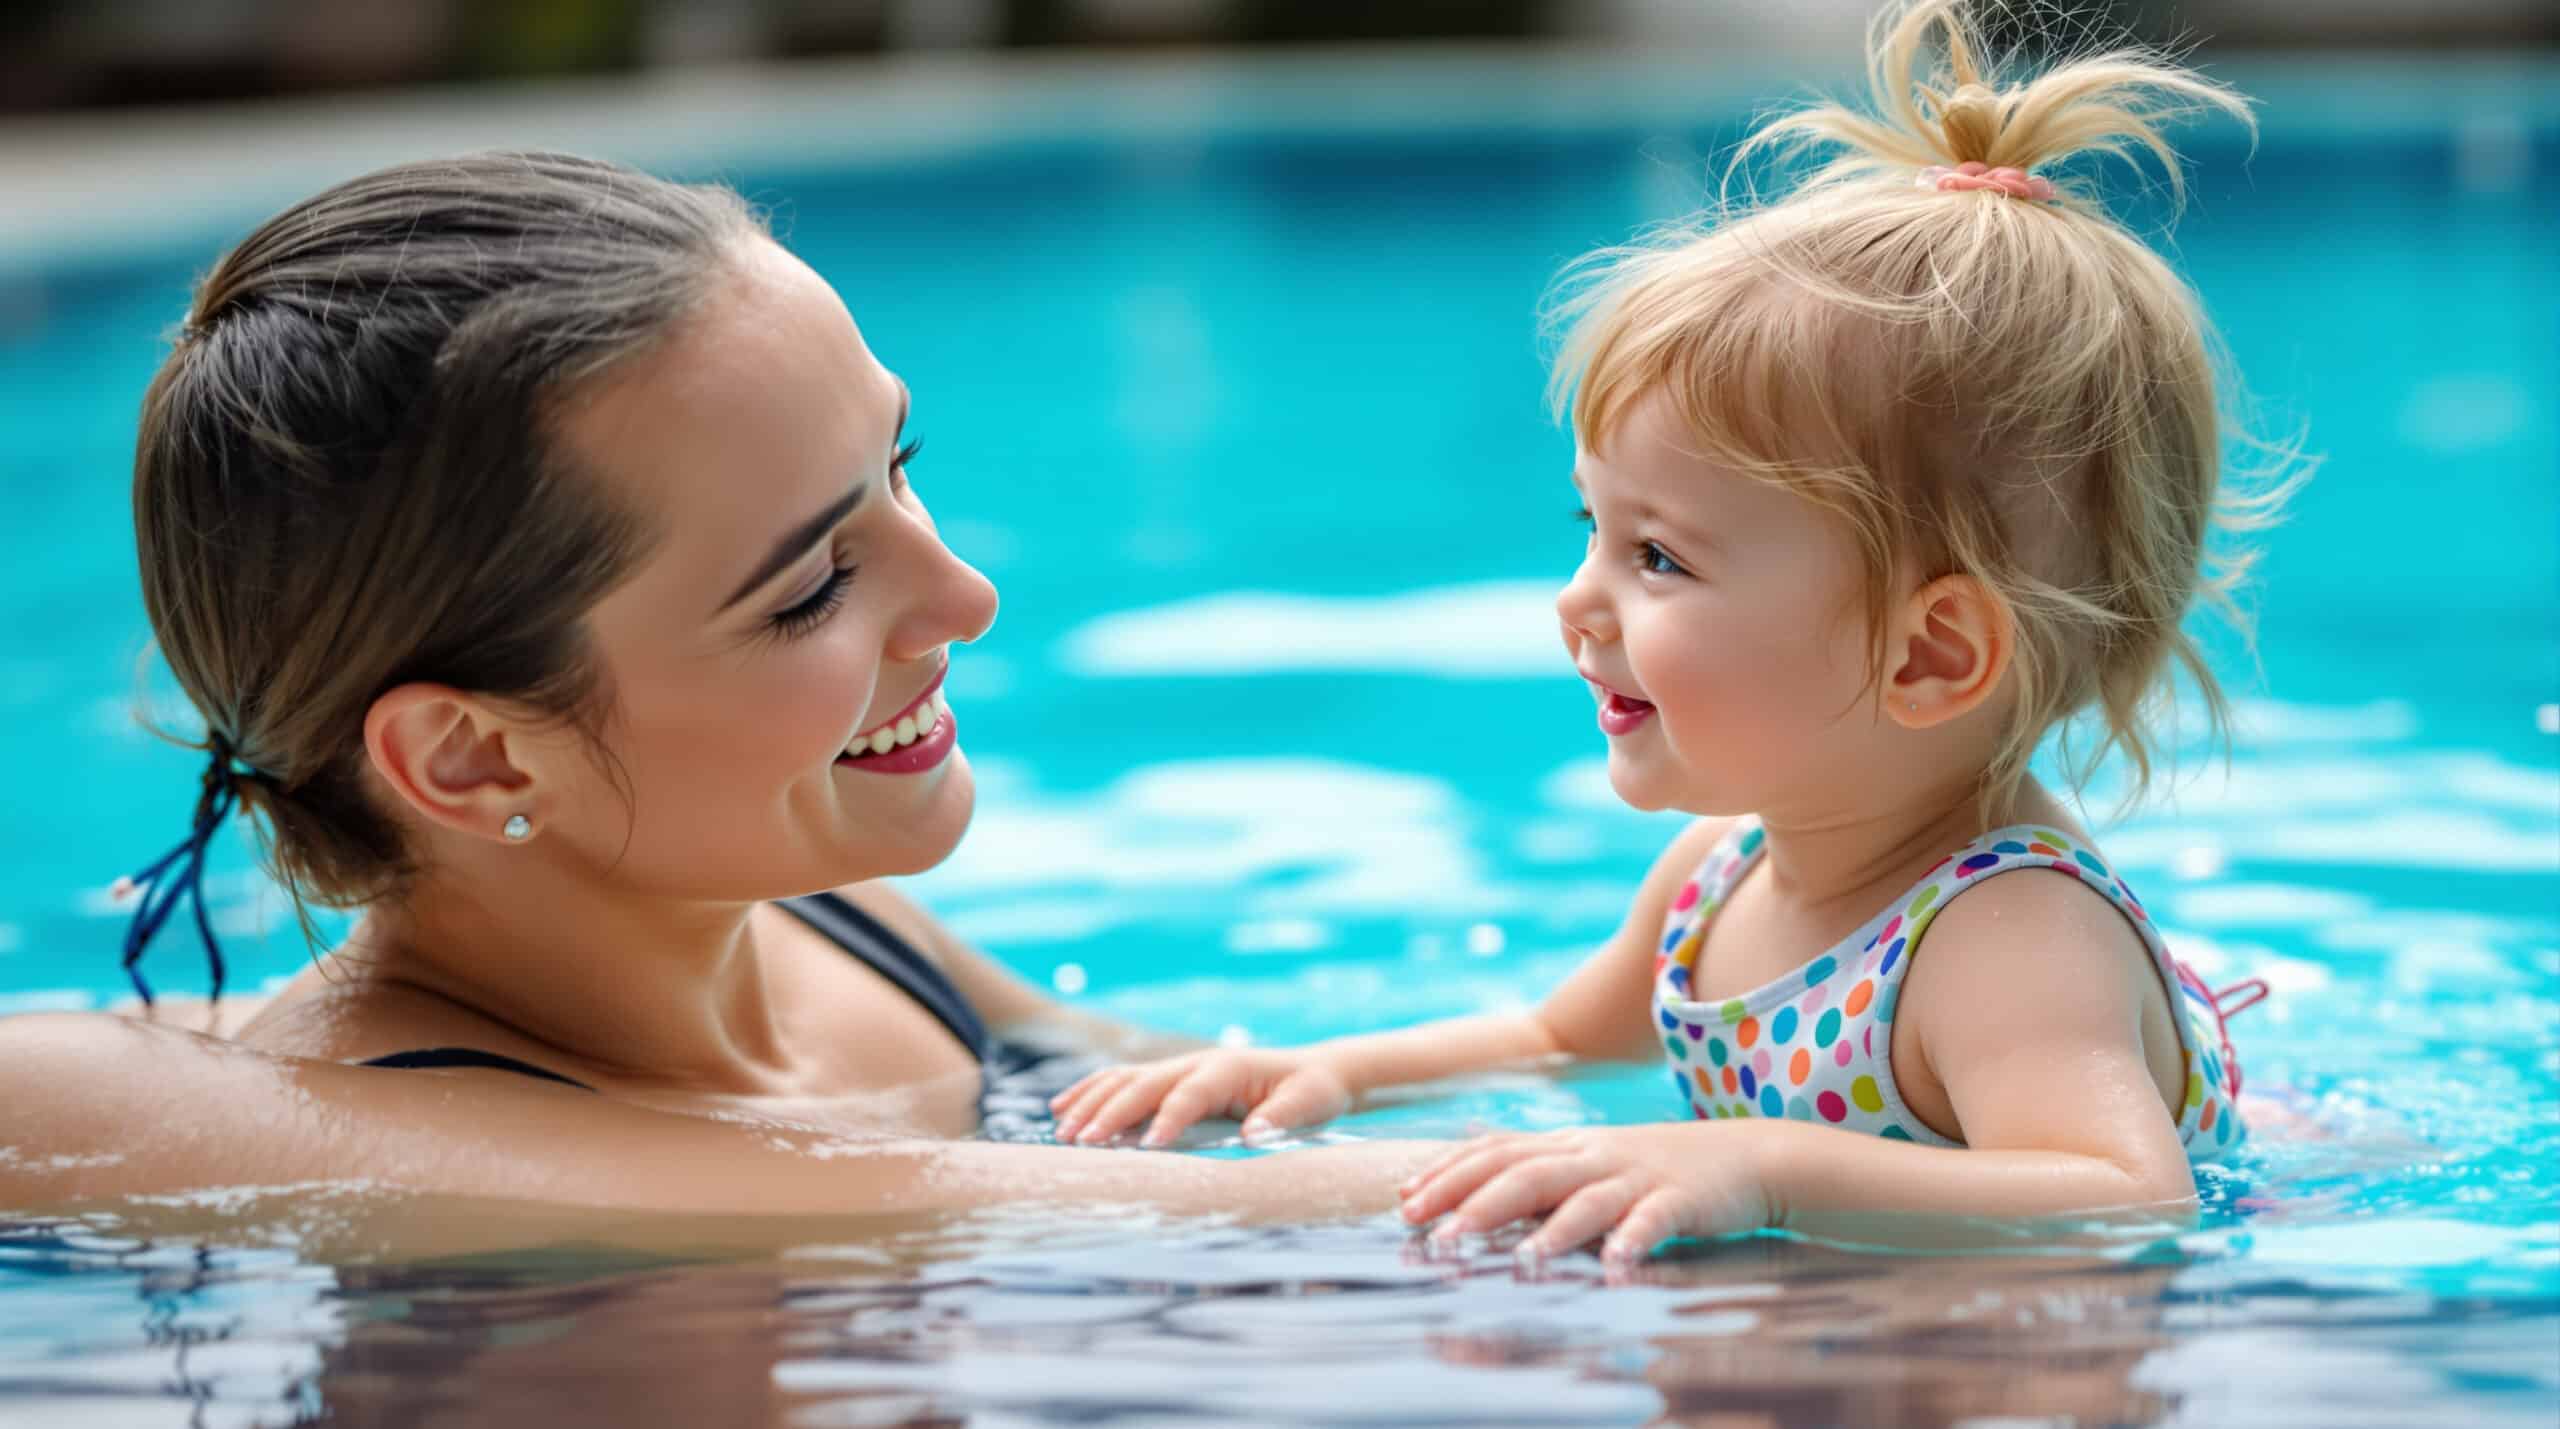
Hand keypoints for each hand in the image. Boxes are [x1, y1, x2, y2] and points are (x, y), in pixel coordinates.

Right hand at [1048, 1047, 1355, 1147]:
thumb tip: (1253, 1133)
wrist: (1313, 1071)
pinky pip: (1121, 1081)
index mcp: (1228, 1068)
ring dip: (1090, 1102)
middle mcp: (1195, 1063)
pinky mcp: (1169, 1079)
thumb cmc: (1313, 1091)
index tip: (1147, 1146)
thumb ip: (1282, 1117)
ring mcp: (1178, 1068)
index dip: (1167, 1118)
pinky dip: (1090, 1093)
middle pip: (1143, 1084)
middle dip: (1111, 1113)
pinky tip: (1062, 1110)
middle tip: (1082, 1143)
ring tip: (1061, 1132)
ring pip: (1123, 1080)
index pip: (1190, 1094)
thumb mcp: (1310, 1104)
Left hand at [1396, 1123, 1772, 1264]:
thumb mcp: (1590, 1164)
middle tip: (1435, 1235)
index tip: (1406, 1200)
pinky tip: (1615, 1268)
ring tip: (1518, 1261)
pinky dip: (1633, 1241)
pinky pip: (1654, 1221)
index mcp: (1567, 1145)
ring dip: (1549, 1229)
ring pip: (1584, 1197)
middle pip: (1526, 1171)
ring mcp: (1637, 1176)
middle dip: (1476, 1201)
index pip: (1497, 1150)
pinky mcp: (1681, 1200)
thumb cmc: (1656, 1169)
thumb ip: (1537, 1175)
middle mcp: (1594, 1154)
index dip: (1449, 1171)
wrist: (1746, 1156)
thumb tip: (1470, 1195)